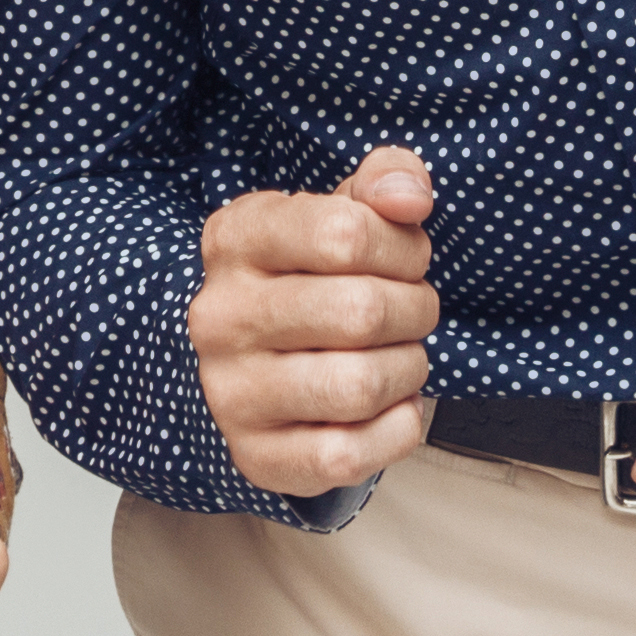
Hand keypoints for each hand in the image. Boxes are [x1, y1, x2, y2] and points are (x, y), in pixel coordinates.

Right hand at [187, 146, 440, 496]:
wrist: (250, 360)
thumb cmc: (311, 277)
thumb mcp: (338, 211)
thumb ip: (385, 180)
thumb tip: (411, 198)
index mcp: (235, 239)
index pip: (344, 233)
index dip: (402, 247)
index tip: (405, 258)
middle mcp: (220, 317)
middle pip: (362, 313)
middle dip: (415, 310)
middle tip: (411, 311)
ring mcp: (231, 392)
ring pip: (361, 386)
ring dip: (409, 369)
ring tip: (398, 356)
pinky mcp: (256, 456)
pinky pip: (351, 455)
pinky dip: (396, 428)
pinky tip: (388, 405)